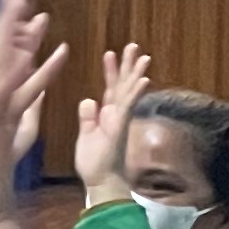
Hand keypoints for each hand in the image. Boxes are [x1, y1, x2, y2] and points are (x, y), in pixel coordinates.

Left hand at [73, 44, 152, 203]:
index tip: (110, 53)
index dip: (110, 71)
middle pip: (122, 85)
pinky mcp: (120, 128)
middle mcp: (116, 115)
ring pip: (129, 92)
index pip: (110, 88)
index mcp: (106, 116)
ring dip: (135, 73)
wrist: (101, 183)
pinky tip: (143, 80)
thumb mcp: (85, 135)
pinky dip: (135, 93)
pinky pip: (129, 107)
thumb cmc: (94, 163)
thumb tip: (89, 100)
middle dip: (127, 65)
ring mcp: (120, 121)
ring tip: (143, 55)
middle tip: (133, 45)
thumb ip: (88, 118)